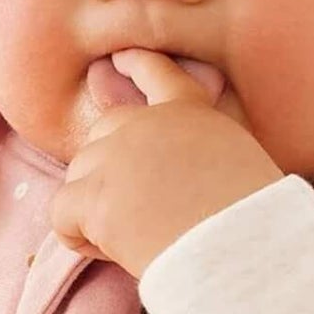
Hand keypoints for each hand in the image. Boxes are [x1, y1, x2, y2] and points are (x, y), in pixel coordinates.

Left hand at [51, 50, 280, 275]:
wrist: (240, 253)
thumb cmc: (252, 224)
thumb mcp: (239, 164)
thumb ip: (202, 151)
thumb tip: (175, 175)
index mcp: (191, 113)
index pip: (158, 74)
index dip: (136, 66)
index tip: (118, 60)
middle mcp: (147, 124)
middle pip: (102, 134)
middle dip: (107, 171)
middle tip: (140, 214)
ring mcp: (115, 156)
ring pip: (78, 177)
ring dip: (95, 209)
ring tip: (136, 241)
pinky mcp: (93, 196)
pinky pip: (61, 214)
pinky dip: (78, 239)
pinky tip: (113, 253)